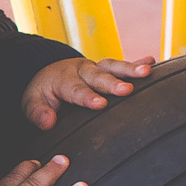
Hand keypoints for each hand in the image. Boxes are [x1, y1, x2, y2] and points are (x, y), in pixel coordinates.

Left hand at [22, 54, 154, 131]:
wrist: (46, 73)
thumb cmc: (42, 94)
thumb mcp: (31, 104)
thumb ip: (38, 113)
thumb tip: (48, 123)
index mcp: (63, 80)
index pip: (76, 90)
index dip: (88, 97)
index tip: (100, 104)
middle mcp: (81, 71)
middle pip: (98, 77)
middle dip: (113, 83)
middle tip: (127, 90)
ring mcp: (95, 68)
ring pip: (113, 67)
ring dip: (130, 69)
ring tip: (147, 70)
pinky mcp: (106, 69)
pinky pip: (122, 66)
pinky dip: (137, 62)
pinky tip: (153, 63)